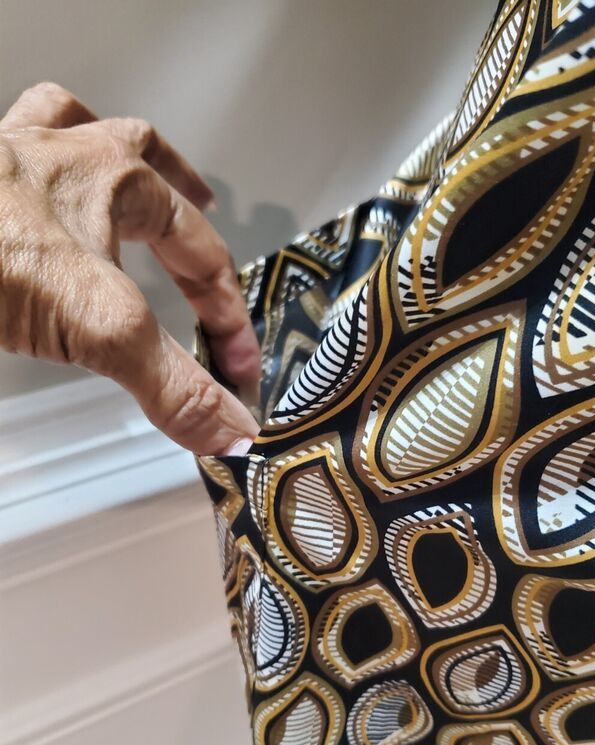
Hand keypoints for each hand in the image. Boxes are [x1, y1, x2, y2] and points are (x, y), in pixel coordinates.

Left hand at [0, 82, 260, 454]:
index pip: (202, 253)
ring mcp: (10, 159)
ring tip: (131, 168)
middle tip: (206, 220)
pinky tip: (37, 177)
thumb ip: (172, 384)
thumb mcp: (102, 329)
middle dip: (182, 200)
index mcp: (116, 181)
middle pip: (146, 165)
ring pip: (72, 126)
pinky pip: (9, 146)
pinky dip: (33, 153)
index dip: (228, 314)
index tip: (234, 366)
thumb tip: (230, 430)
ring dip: (109, 149)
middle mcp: (65, 156)